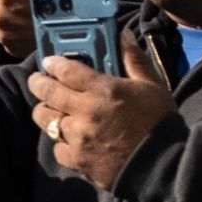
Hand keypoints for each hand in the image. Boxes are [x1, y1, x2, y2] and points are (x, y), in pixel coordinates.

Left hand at [29, 35, 176, 190]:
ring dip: (46, 112)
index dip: (53, 63)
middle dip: (38, 83)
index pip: (66, 70)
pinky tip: (69, 139)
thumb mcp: (152, 85)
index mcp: (104, 90)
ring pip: (46, 120)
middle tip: (37, 81)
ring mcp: (78, 138)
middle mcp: (85, 112)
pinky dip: (61, 142)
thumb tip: (124, 35)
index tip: (49, 62)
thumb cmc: (160, 123)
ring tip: (51, 109)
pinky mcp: (77, 161)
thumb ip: (134, 59)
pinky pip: (57, 148)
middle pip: (47, 93)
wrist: (164, 166)